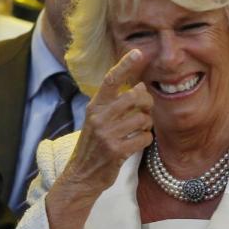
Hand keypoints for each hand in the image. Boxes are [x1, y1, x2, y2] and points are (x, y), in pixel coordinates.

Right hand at [44, 50, 151, 228]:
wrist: (82, 176)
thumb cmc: (94, 147)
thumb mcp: (98, 121)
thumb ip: (115, 104)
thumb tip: (140, 86)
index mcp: (94, 107)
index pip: (110, 80)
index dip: (125, 65)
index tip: (138, 52)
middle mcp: (98, 117)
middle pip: (134, 96)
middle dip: (146, 102)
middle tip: (145, 110)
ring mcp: (107, 134)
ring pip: (143, 118)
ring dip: (147, 125)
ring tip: (138, 130)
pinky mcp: (116, 151)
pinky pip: (143, 138)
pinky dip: (145, 140)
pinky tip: (136, 144)